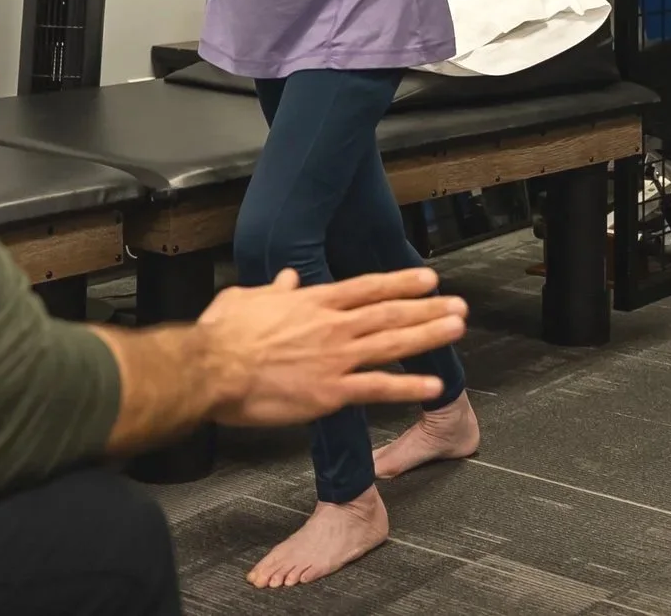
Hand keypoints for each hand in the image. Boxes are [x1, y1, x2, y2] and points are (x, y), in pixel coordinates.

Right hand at [196, 268, 465, 427]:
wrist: (211, 369)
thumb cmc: (222, 335)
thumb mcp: (247, 298)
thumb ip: (273, 289)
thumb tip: (286, 280)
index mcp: (313, 302)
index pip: (368, 287)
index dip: (401, 282)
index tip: (428, 278)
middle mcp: (332, 326)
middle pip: (390, 313)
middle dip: (428, 308)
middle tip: (458, 304)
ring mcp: (336, 359)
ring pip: (393, 344)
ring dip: (428, 335)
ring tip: (456, 329)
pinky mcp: (331, 393)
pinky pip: (378, 389)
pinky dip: (408, 386)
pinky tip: (433, 385)